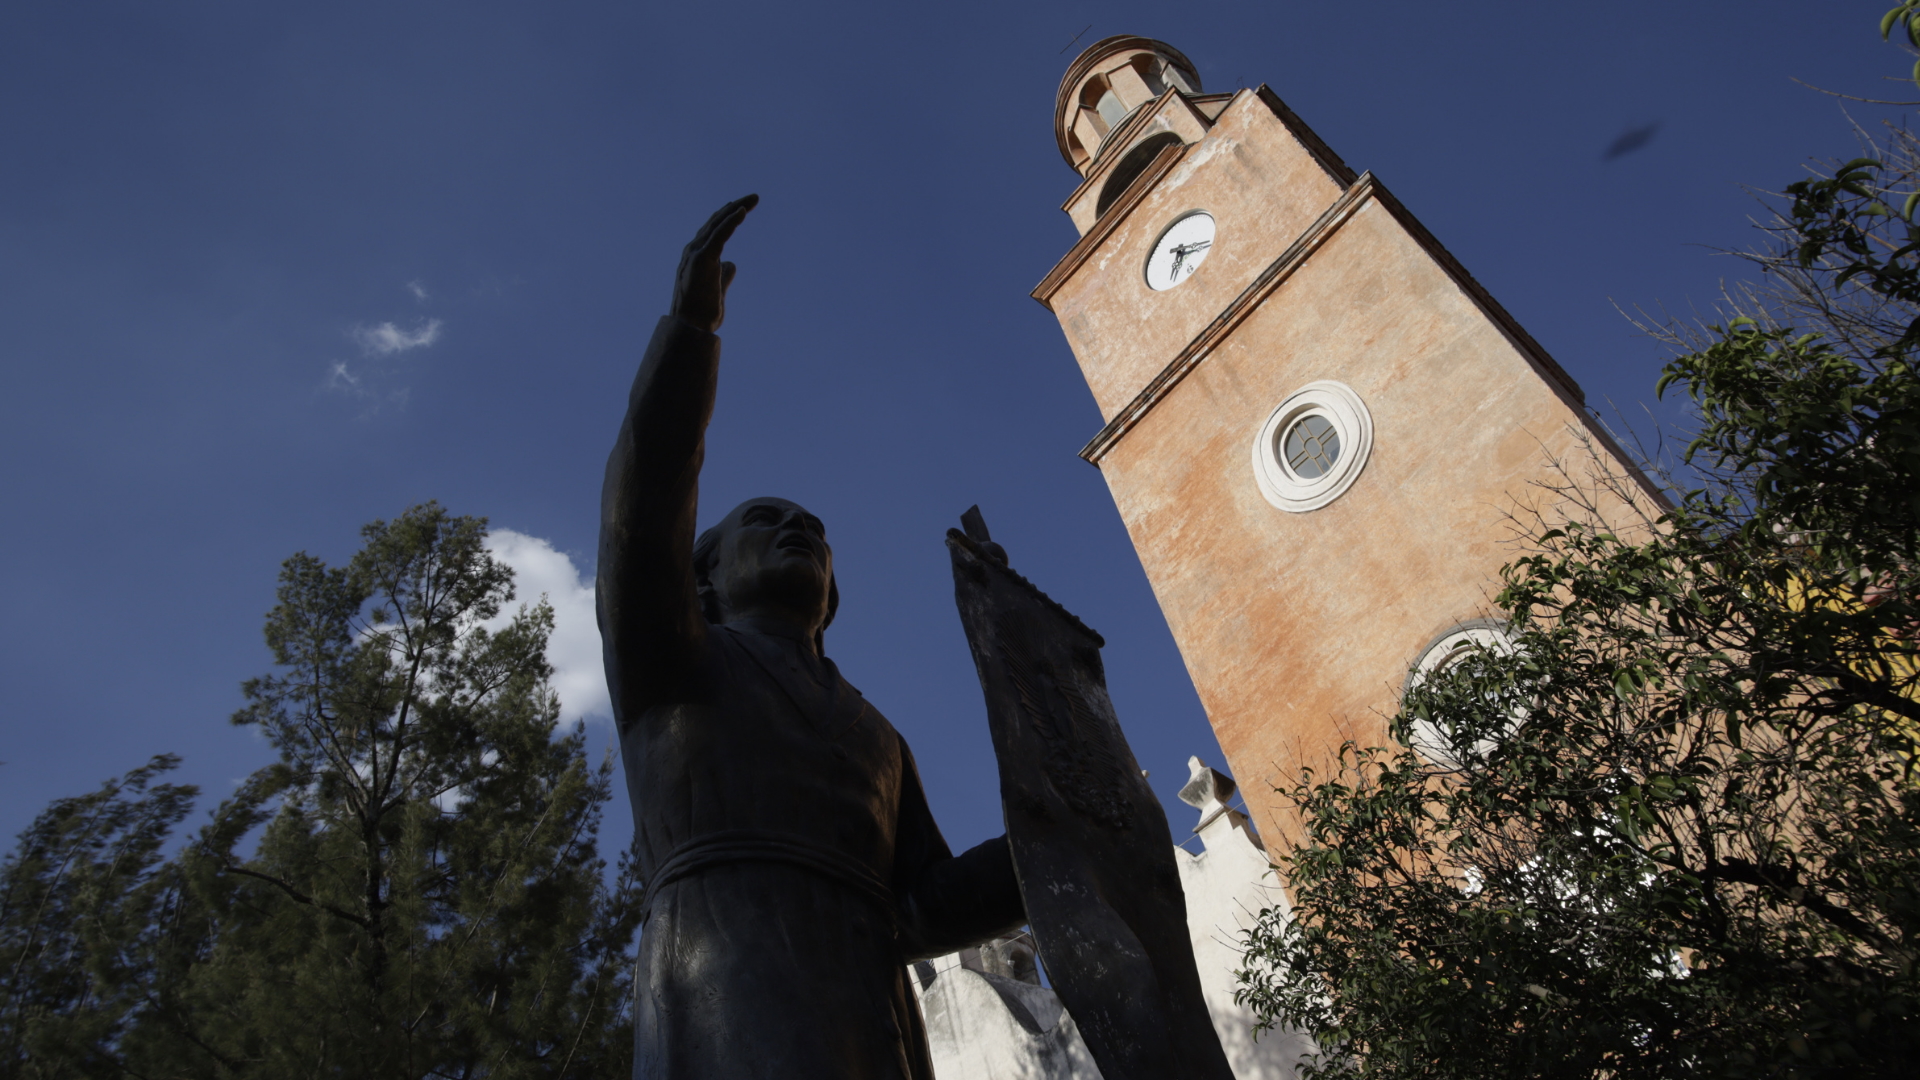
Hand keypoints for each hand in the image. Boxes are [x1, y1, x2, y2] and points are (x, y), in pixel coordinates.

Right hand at [671, 194, 757, 332]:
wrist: (691, 327)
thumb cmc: (702, 313)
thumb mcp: (718, 290)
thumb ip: (724, 275)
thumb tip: (731, 263)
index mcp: (697, 258)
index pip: (714, 231)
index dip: (729, 217)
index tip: (744, 208)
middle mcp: (693, 251)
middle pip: (716, 222)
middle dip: (736, 207)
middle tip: (754, 198)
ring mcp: (696, 253)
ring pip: (718, 224)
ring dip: (736, 209)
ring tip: (753, 199)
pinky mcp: (703, 258)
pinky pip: (719, 234)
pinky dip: (731, 221)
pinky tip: (743, 211)